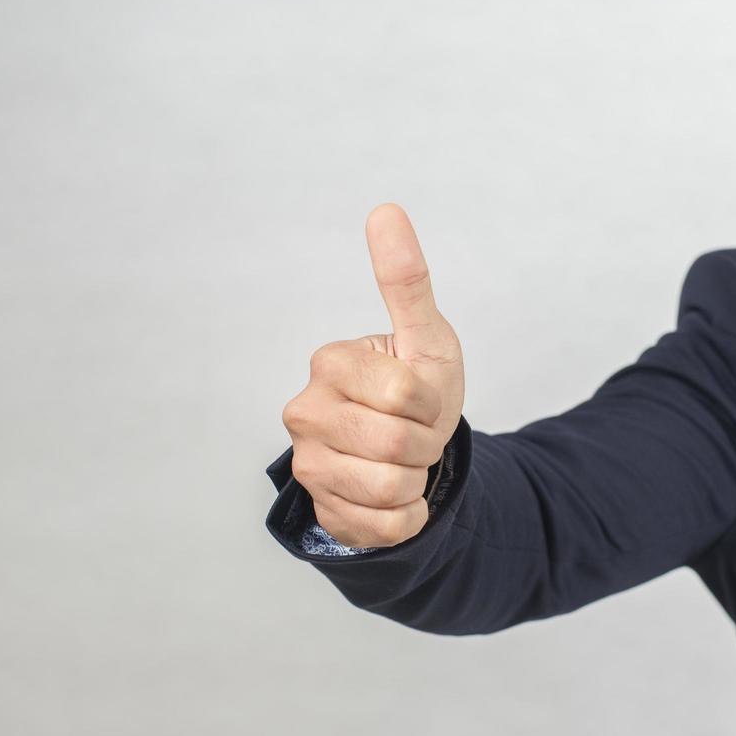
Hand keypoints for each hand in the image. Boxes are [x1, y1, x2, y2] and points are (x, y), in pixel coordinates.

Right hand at [281, 203, 465, 548]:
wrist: (412, 449)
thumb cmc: (420, 386)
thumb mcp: (427, 336)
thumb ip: (407, 279)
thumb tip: (386, 209)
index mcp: (330, 362)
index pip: (405, 393)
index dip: (431, 400)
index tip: (421, 395)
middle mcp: (304, 411)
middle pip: (396, 444)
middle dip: (426, 443)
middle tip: (415, 431)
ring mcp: (307, 464)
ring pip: (390, 487)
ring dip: (416, 479)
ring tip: (403, 460)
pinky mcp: (321, 510)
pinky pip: (384, 526)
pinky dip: (407, 516)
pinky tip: (393, 495)